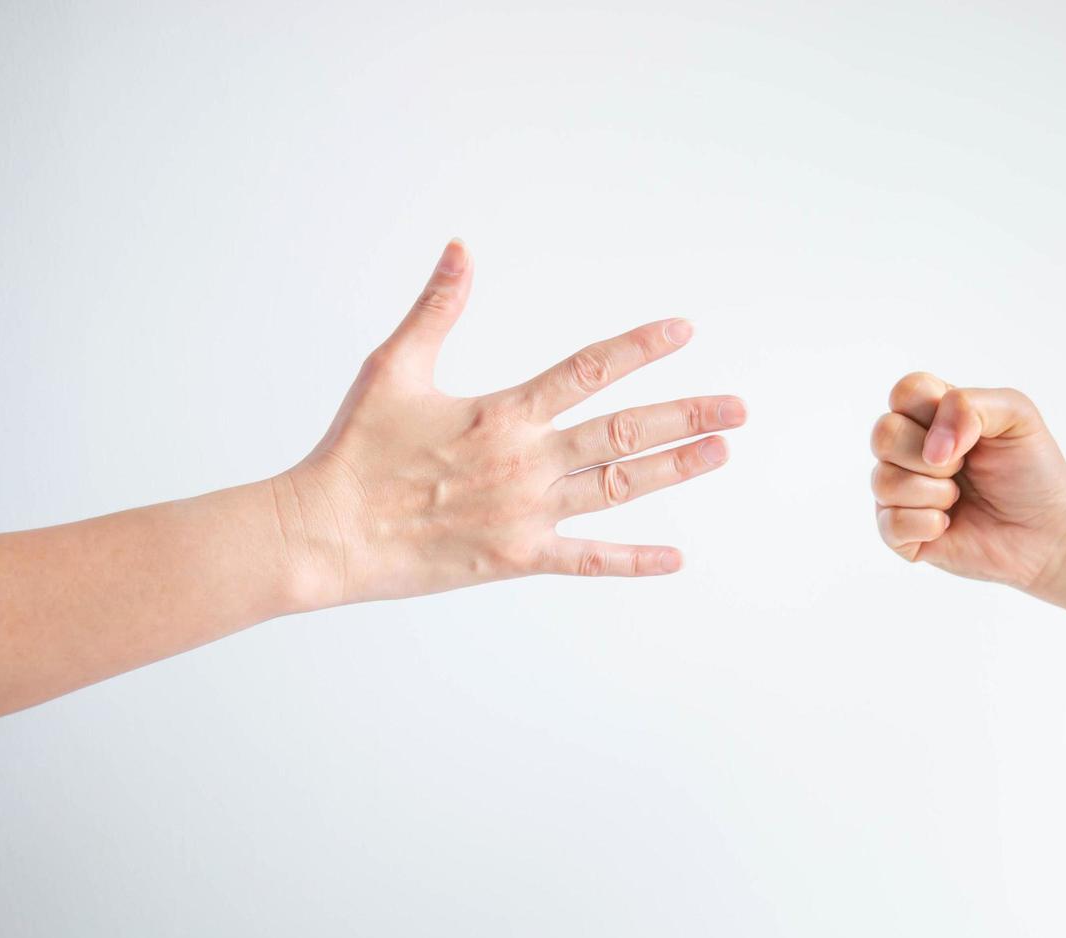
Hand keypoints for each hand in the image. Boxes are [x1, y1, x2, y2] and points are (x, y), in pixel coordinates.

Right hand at [273, 239, 745, 609]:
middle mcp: (527, 461)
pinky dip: (633, 561)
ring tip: (721, 452)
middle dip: (687, 416)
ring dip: (674, 469)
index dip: (640, 346)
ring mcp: (528, 513)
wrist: (327, 532)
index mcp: (503, 412)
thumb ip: (437, 308)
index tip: (685, 330)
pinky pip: (588, 560)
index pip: (589, 369)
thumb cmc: (356, 449)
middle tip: (738, 409)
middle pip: (624, 431)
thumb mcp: (394, 367)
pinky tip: (676, 558)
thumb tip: (460, 249)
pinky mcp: (518, 558)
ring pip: (618, 487)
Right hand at [869, 372, 1065, 589]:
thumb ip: (970, 405)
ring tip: (959, 499)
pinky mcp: (900, 533)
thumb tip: (931, 450)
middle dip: (932, 456)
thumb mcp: (1016, 415)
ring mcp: (900, 491)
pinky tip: (949, 525)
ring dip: (935, 492)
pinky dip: (927, 524)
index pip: (903, 392)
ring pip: (883, 481)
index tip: (969, 433)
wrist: (1048, 529)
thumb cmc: (1031, 469)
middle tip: (964, 467)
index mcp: (931, 413)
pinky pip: (889, 523)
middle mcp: (908, 449)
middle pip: (883, 434)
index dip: (932, 411)